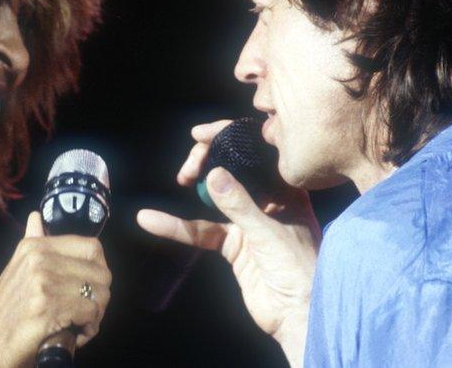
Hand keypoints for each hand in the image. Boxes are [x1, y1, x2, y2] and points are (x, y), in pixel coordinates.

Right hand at [0, 212, 111, 366]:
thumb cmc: (6, 311)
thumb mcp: (16, 269)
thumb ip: (32, 242)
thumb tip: (36, 217)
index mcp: (35, 246)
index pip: (92, 247)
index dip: (99, 269)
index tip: (91, 287)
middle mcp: (40, 258)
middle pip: (100, 272)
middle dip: (101, 296)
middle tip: (88, 312)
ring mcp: (43, 281)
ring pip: (98, 294)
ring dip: (96, 315)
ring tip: (82, 324)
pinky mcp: (48, 307)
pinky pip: (90, 313)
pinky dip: (89, 328)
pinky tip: (77, 335)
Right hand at [137, 121, 319, 364]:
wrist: (299, 316)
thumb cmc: (299, 270)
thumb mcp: (269, 234)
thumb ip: (239, 204)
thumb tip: (212, 173)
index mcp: (287, 191)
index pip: (256, 153)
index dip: (230, 138)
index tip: (201, 134)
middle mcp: (268, 202)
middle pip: (233, 170)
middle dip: (209, 160)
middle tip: (190, 164)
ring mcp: (249, 222)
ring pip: (215, 197)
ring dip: (195, 187)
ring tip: (179, 178)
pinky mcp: (233, 245)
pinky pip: (202, 231)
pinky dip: (178, 227)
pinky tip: (153, 220)